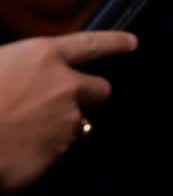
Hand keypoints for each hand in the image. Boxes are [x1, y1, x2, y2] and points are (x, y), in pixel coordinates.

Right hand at [0, 31, 130, 190]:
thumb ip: (18, 66)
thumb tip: (22, 74)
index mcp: (44, 56)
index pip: (92, 44)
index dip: (114, 43)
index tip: (132, 43)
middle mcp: (65, 86)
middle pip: (101, 88)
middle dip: (90, 93)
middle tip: (68, 100)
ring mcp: (65, 121)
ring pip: (76, 122)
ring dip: (59, 124)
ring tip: (25, 130)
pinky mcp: (57, 152)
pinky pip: (56, 149)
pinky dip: (42, 149)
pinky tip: (17, 149)